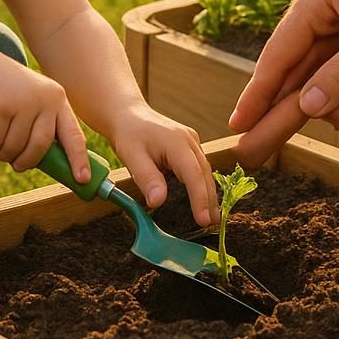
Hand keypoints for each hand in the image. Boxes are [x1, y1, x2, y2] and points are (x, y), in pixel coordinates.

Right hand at [0, 58, 90, 183]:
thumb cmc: (6, 92)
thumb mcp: (31, 104)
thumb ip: (42, 126)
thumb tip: (51, 163)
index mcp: (57, 100)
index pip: (73, 135)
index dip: (78, 159)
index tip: (82, 180)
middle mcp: (45, 99)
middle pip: (41, 146)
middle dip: (26, 162)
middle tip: (16, 166)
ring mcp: (23, 100)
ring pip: (15, 146)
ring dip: (1, 155)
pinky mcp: (0, 104)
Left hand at [104, 104, 217, 226]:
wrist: (127, 115)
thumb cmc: (128, 134)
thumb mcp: (131, 156)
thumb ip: (147, 178)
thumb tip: (158, 202)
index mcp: (177, 142)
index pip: (193, 174)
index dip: (200, 198)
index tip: (203, 220)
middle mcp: (189, 140)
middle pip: (204, 173)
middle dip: (209, 199)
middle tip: (211, 224)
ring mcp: (191, 141)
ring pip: (204, 170)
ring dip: (208, 193)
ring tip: (211, 217)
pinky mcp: (190, 145)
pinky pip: (199, 166)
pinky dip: (202, 183)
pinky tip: (203, 199)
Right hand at [228, 0, 338, 166]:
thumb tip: (308, 107)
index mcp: (313, 0)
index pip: (277, 56)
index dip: (257, 94)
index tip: (237, 125)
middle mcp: (318, 8)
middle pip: (294, 68)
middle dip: (288, 106)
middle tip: (262, 146)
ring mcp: (337, 18)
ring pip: (319, 70)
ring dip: (329, 97)